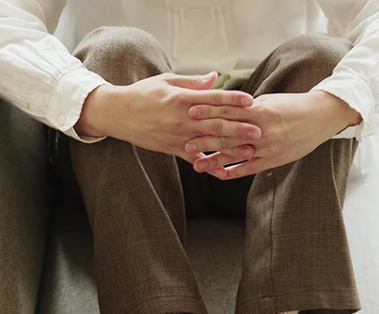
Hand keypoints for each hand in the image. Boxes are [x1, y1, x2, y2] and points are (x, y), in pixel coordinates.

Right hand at [75, 72, 261, 162]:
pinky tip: (224, 171)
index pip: (213, 99)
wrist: (119, 114)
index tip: (251, 101)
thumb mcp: (168, 80)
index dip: (233, 100)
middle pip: (215, 124)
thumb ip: (193, 82)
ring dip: (231, 149)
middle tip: (259, 130)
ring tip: (249, 151)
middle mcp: (183, 119)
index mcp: (182, 99)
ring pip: (209, 144)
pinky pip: (194, 159)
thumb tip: (215, 77)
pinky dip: (209, 165)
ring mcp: (178, 136)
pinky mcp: (173, 149)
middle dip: (239, 128)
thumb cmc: (143, 93)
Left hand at [184, 90, 361, 179]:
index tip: (190, 112)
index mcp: (258, 110)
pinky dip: (234, 172)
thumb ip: (247, 107)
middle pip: (227, 134)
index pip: (228, 110)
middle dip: (205, 139)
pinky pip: (249, 168)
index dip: (208, 111)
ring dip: (215, 160)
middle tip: (185, 142)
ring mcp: (266, 146)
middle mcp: (260, 129)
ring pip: (235, 154)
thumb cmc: (292, 106)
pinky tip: (220, 175)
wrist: (320, 117)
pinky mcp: (273, 159)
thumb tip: (226, 106)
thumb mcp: (269, 101)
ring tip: (197, 164)